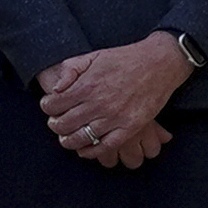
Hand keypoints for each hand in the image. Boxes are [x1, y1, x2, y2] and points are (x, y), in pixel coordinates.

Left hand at [38, 36, 192, 164]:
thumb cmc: (126, 58)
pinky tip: (84, 148)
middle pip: (63, 124)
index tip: (50, 107)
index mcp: (87, 85)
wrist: (160, 63)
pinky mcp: (129, 127)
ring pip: (80, 138)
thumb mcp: (94, 55)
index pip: (53, 105)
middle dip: (55, 125)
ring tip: (67, 136)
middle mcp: (98, 103)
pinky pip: (104, 147)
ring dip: (68, 140)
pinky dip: (90, 151)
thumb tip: (56, 88)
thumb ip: (70, 69)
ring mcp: (114, 117)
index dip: (47, 107)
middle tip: (56, 122)